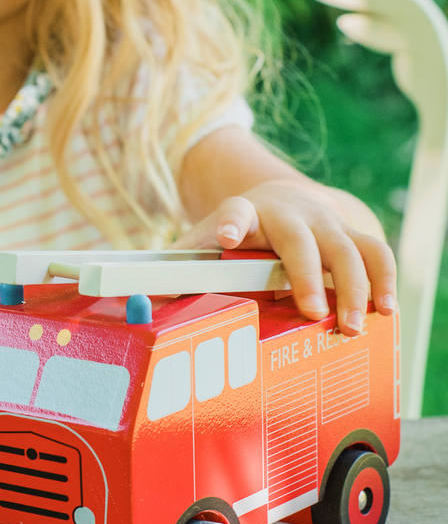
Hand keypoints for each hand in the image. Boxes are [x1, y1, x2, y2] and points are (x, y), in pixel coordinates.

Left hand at [172, 180, 396, 336]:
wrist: (281, 200)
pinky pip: (376, 251)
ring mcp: (324, 221)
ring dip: (355, 286)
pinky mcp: (351, 232)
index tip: (224, 237)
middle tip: (313, 312)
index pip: (232, 215)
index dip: (229, 224)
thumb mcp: (206, 243)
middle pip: (301, 239)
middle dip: (308, 275)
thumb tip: (137, 299)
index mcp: (243, 216)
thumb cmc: (238, 232)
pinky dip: (385, 278)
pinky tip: (387, 308)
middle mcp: (287, 214)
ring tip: (355, 324)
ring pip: (347, 247)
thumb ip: (180, 267)